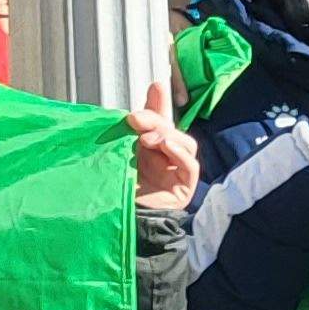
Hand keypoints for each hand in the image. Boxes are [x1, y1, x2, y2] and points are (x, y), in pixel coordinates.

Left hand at [127, 81, 199, 212]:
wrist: (121, 223)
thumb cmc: (118, 191)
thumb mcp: (119, 153)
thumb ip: (128, 131)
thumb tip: (133, 107)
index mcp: (147, 149)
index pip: (158, 121)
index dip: (159, 103)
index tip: (156, 86)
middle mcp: (164, 157)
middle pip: (171, 130)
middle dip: (155, 120)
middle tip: (135, 118)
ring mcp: (176, 171)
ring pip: (185, 144)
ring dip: (167, 136)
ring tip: (146, 139)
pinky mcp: (184, 186)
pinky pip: (190, 165)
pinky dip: (179, 152)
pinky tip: (166, 146)